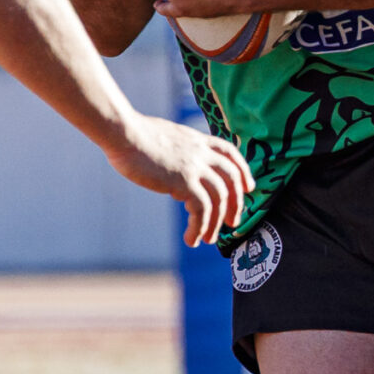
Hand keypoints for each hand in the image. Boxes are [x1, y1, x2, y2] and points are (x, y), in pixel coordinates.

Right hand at [105, 115, 255, 245]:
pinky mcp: (184, 182)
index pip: (230, 153)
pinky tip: (191, 238)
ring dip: (216, 223)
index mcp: (197, 140)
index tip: (248, 187)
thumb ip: (176, 149)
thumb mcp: (164, 137)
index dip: (243, 171)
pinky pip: (202, 210)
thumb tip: (171, 160)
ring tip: (208, 239)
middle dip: (237, 203)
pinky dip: (200, 227)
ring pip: (220, 199)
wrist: (124, 133)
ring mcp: (195, 167)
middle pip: (232, 179)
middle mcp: (201, 153)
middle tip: (233, 222)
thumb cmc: (133, 135)